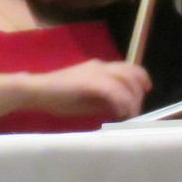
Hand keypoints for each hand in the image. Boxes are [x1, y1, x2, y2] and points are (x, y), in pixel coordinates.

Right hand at [24, 59, 151, 122]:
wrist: (37, 91)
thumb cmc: (58, 97)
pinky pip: (114, 91)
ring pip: (126, 81)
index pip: (128, 69)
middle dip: (138, 94)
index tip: (145, 93)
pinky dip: (121, 103)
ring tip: (129, 115)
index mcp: (100, 68)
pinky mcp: (90, 82)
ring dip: (132, 100)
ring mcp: (96, 72)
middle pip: (132, 74)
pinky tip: (120, 113)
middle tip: (135, 112)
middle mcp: (101, 66)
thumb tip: (122, 109)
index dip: (141, 80)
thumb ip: (105, 101)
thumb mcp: (87, 100)